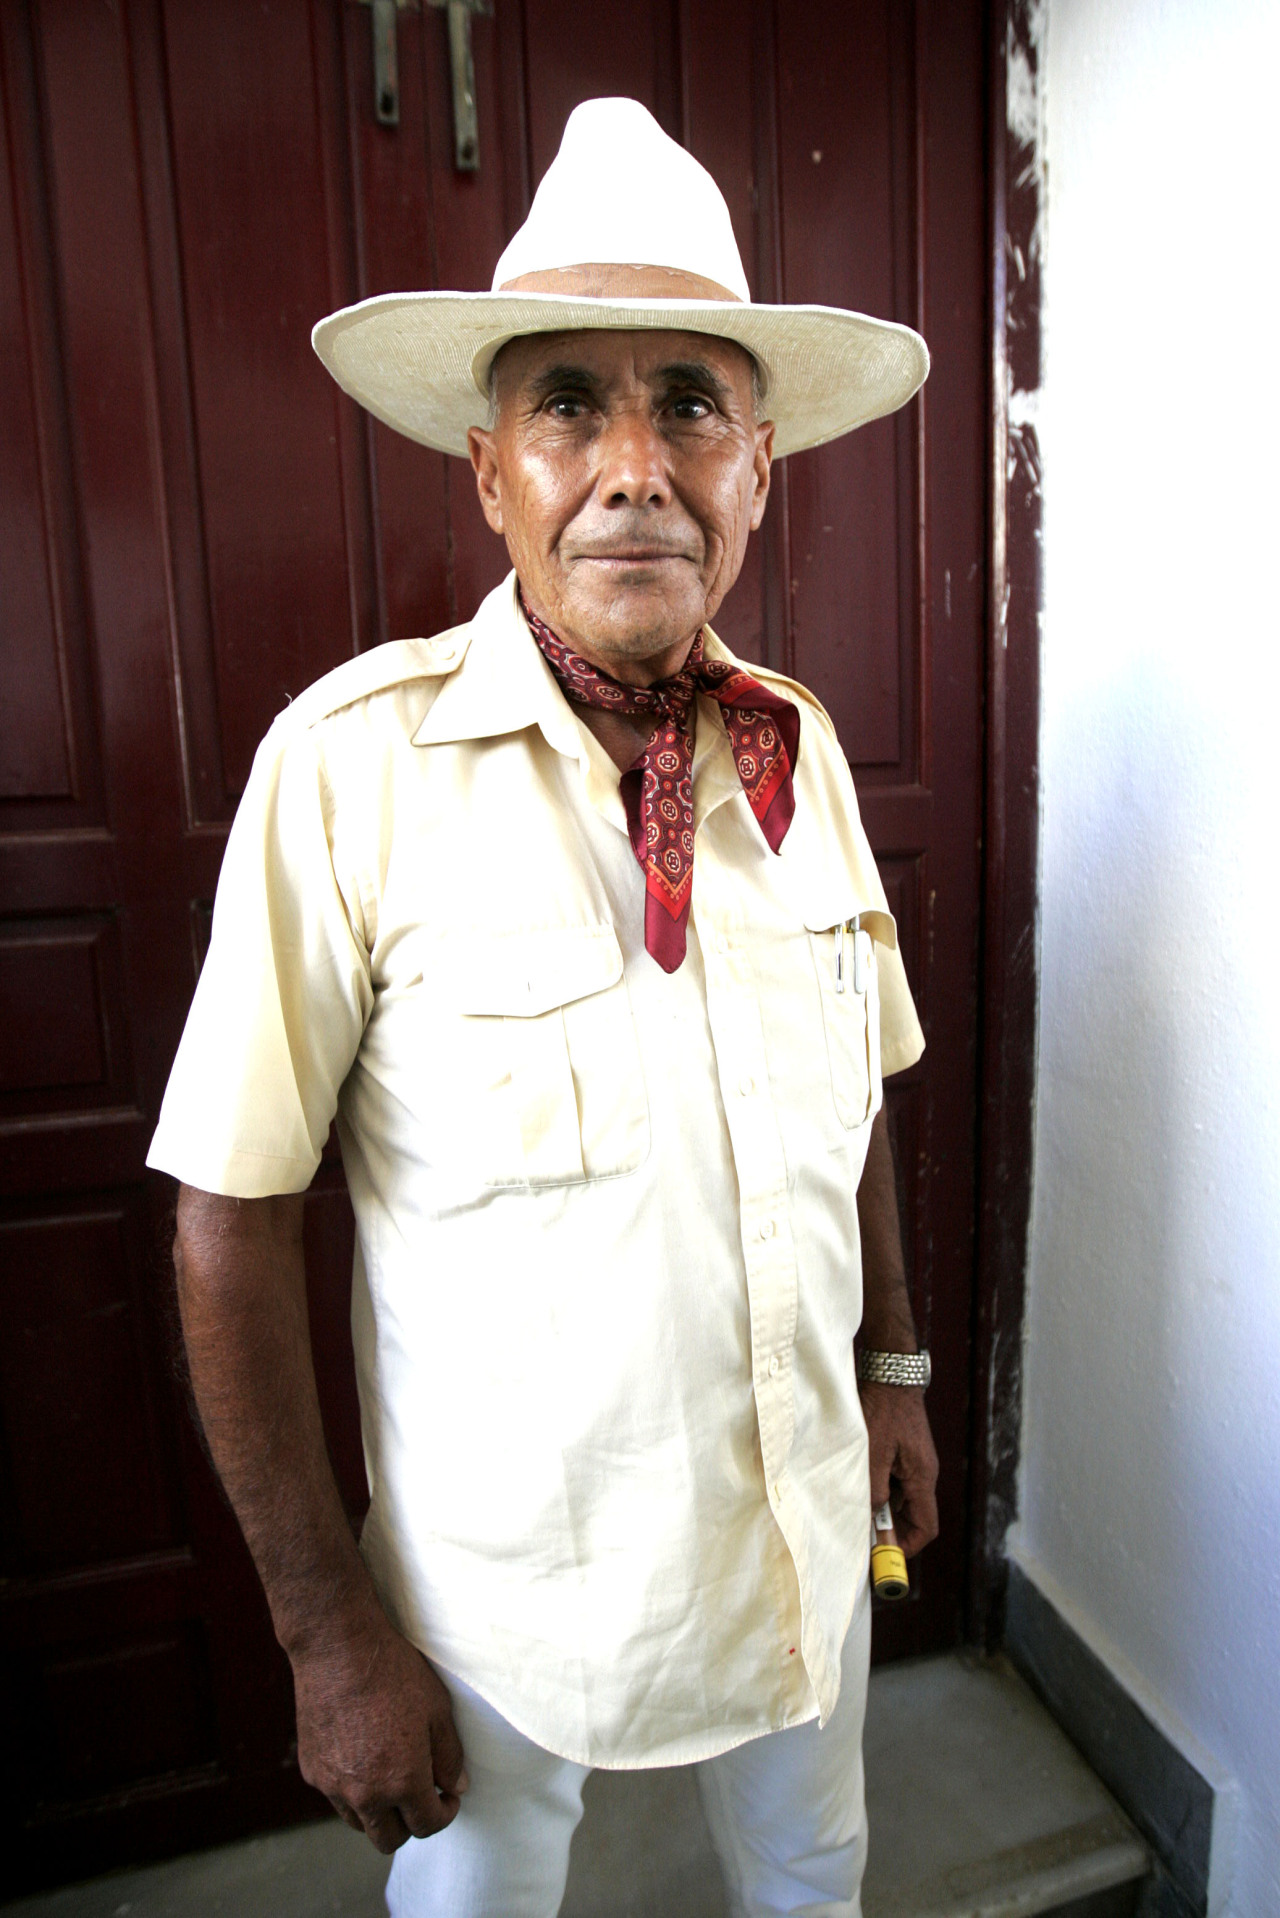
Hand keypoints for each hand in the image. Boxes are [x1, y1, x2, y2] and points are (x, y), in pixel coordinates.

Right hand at [291, 1617, 468, 1851]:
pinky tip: (362, 1757)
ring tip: (391, 1777)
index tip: (447, 1796)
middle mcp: (365, 1794)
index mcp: (402, 1781)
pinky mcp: (312, 1771)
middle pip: (389, 1838)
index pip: (427, 1825)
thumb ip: (449, 1755)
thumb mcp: (437, 1708)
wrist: (338, 1648)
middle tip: (421, 1794)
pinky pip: (336, 1796)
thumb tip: (455, 1786)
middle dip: (411, 1823)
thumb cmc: (392, 1672)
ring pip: (360, 1823)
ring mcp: (333, 1786)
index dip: (444, 1813)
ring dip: (380, 1811)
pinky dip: (352, 1790)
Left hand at [859, 1382, 938, 1557]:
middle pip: (914, 1517)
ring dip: (883, 1508)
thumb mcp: (874, 1452)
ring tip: (856, 1508)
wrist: (890, 1373)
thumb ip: (873, 1488)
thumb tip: (872, 1517)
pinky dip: (880, 1489)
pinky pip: (895, 1481)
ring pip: (902, 1499)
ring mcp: (914, 1462)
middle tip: (864, 1537)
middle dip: (892, 1530)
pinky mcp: (904, 1452)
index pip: (926, 1526)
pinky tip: (859, 1484)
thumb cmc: (883, 1409)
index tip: (884, 1556)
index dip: (907, 1546)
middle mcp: (923, 1473)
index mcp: (922, 1477)